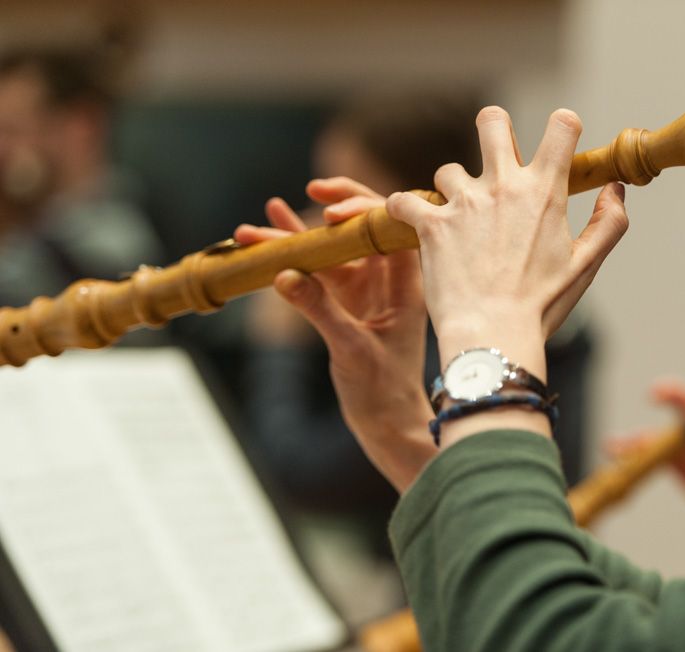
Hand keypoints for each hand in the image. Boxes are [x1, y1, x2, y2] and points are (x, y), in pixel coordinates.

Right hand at [235, 177, 435, 492]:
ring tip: (261, 219)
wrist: (387, 423)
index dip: (363, 210)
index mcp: (406, 284)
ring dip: (300, 234)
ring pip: (334, 247)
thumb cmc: (384, 390)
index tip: (329, 212)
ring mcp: (366, 287)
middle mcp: (388, 278)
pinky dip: (294, 256)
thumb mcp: (350, 349)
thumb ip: (319, 310)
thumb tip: (283, 274)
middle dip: (338, 203)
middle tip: (312, 188)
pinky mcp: (346, 300)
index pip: (390, 230)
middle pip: (365, 226)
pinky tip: (265, 239)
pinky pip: (320, 268)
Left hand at [385, 107, 627, 445]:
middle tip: (494, 155)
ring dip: (453, 192)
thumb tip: (615, 189)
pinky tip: (415, 226)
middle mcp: (503, 185)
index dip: (562, 125)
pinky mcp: (431, 224)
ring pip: (449, 170)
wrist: (494, 335)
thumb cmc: (542, 305)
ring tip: (459, 223)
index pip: (561, 126)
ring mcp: (464, 202)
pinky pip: (405, 201)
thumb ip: (609, 222)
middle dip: (493, 128)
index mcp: (544, 191)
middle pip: (492, 121)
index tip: (558, 140)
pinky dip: (407, 211)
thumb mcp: (587, 265)